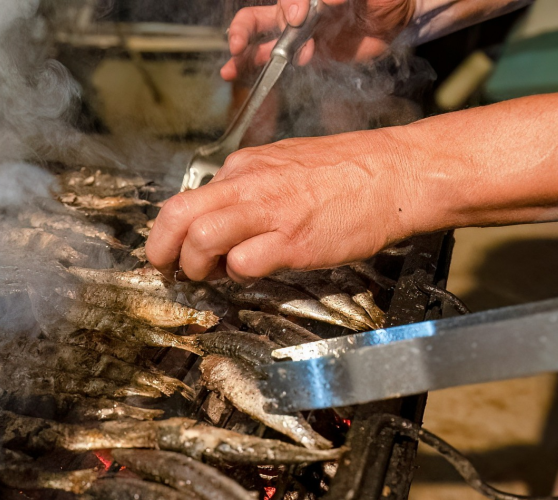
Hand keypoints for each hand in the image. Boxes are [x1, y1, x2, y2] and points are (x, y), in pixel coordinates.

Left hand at [146, 128, 419, 281]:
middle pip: (177, 215)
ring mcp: (270, 212)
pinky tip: (254, 272)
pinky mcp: (293, 240)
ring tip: (211, 275)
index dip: (170, 232)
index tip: (172, 251)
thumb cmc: (346, 173)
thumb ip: (247, 189)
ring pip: (201, 239)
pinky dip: (238, 275)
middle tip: (167, 269)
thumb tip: (218, 218)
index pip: (185, 199)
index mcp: (243, 168)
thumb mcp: (284, 165)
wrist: (397, 172)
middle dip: (161, 249)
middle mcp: (249, 185)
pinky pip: (244, 263)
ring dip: (196, 266)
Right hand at [219, 0, 416, 82]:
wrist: (393, 22)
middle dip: (248, 28)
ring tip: (231, 63)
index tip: (298, 18)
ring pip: (257, 34)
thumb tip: (327, 0)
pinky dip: (250, 66)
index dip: (290, 4)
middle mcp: (297, 8)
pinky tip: (233, 73)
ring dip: (241, 48)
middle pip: (261, 14)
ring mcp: (294, 31)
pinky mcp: (298, 52)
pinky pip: (268, 57)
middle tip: (241, 43)